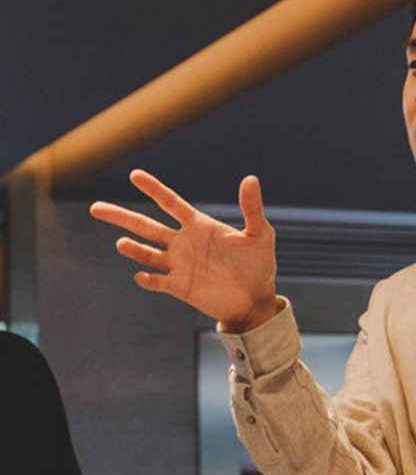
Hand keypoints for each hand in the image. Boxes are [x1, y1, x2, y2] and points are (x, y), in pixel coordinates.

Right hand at [90, 169, 280, 331]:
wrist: (255, 300)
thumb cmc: (259, 265)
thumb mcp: (260, 234)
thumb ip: (252, 208)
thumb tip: (251, 178)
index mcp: (199, 226)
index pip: (170, 202)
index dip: (153, 188)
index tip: (134, 174)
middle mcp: (183, 243)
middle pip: (145, 226)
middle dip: (121, 217)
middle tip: (96, 208)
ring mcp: (179, 265)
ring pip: (146, 253)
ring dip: (133, 249)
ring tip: (122, 243)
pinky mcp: (179, 287)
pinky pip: (157, 281)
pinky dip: (147, 279)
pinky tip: (141, 275)